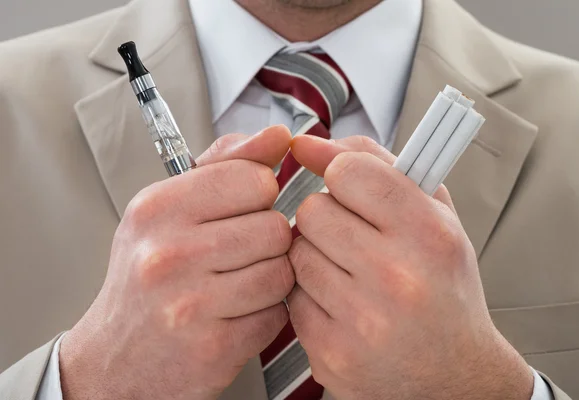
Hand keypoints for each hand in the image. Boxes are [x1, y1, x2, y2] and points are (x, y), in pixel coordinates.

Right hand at [60, 126, 294, 399]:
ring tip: (236, 284)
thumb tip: (278, 135)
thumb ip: (226, 165)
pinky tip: (236, 314)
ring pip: (283, 271)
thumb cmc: (146, 278)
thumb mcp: (168, 209)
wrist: (115, 359)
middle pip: (275, 227)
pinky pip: (278, 314)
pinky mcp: (214, 347)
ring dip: (271, 279)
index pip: (253, 178)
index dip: (259, 195)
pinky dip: (266, 314)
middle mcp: (169, 254)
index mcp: (157, 209)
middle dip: (266, 241)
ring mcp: (190, 304)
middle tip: (235, 254)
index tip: (242, 208)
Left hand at [287, 135, 532, 399]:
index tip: (348, 185)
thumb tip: (309, 144)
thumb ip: (378, 166)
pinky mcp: (331, 353)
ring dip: (316, 255)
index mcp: (428, 235)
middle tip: (354, 236)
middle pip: (313, 210)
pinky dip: (310, 294)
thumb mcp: (434, 216)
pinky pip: (291, 297)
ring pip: (296, 252)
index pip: (349, 171)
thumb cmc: (444, 288)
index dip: (343, 174)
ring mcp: (361, 321)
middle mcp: (396, 278)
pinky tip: (341, 304)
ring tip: (350, 272)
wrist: (454, 374)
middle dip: (327, 217)